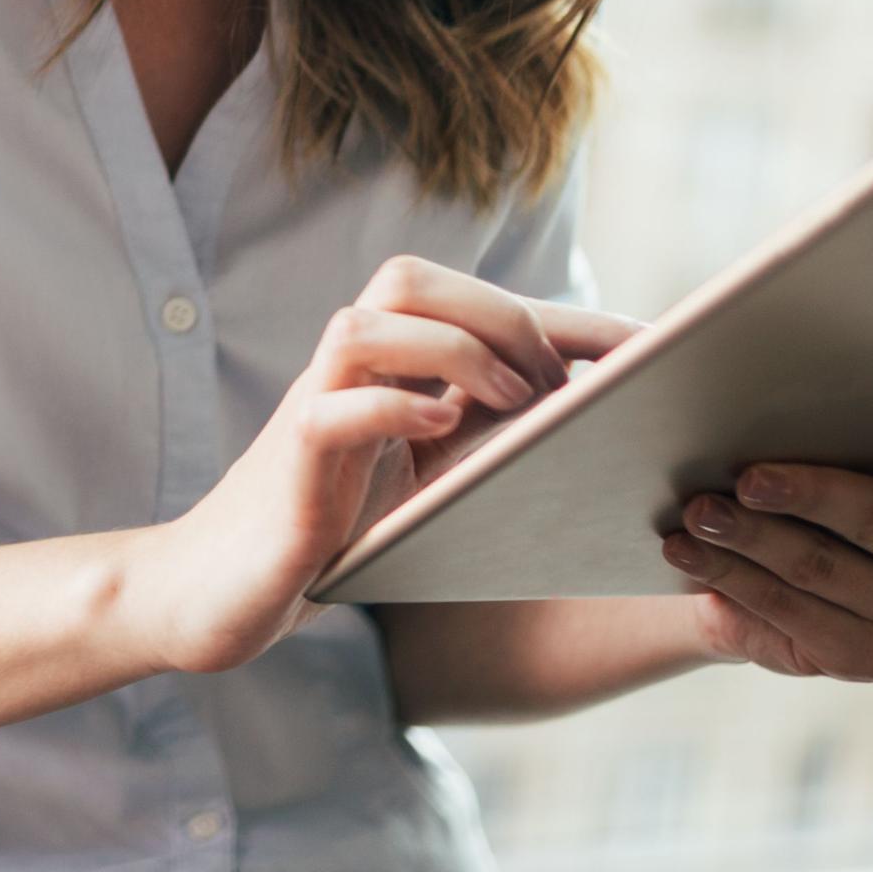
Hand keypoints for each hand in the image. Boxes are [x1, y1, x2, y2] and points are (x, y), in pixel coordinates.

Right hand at [113, 256, 641, 675]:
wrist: (219, 592)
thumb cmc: (332, 537)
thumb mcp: (428, 484)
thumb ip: (486, 443)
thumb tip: (598, 428)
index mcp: (387, 371)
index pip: (477, 304)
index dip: (570, 318)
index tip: (653, 347)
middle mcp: (346, 375)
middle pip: (409, 279)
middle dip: (500, 316)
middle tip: (555, 388)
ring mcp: (312, 411)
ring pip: (365, 324)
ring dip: (452, 350)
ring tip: (510, 402)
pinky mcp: (289, 465)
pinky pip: (334, 408)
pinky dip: (394, 407)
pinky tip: (441, 432)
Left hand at [661, 387, 872, 681]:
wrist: (779, 579)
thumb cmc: (816, 478)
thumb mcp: (837, 441)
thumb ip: (838, 396)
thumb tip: (754, 337)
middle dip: (807, 492)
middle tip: (747, 476)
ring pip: (822, 567)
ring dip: (749, 537)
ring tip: (696, 511)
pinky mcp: (870, 659)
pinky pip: (791, 613)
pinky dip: (731, 576)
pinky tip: (687, 553)